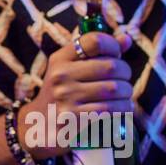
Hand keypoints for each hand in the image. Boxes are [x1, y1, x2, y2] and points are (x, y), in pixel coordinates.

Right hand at [20, 31, 134, 159]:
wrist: (39, 125)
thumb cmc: (62, 93)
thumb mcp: (70, 69)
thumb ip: (98, 53)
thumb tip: (126, 39)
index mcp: (60, 59)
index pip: (94, 41)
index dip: (113, 46)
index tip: (116, 55)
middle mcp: (61, 76)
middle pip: (111, 66)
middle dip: (125, 73)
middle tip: (123, 80)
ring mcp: (66, 97)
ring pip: (114, 89)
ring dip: (126, 93)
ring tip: (124, 95)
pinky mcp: (73, 118)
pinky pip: (109, 109)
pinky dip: (122, 108)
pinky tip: (121, 108)